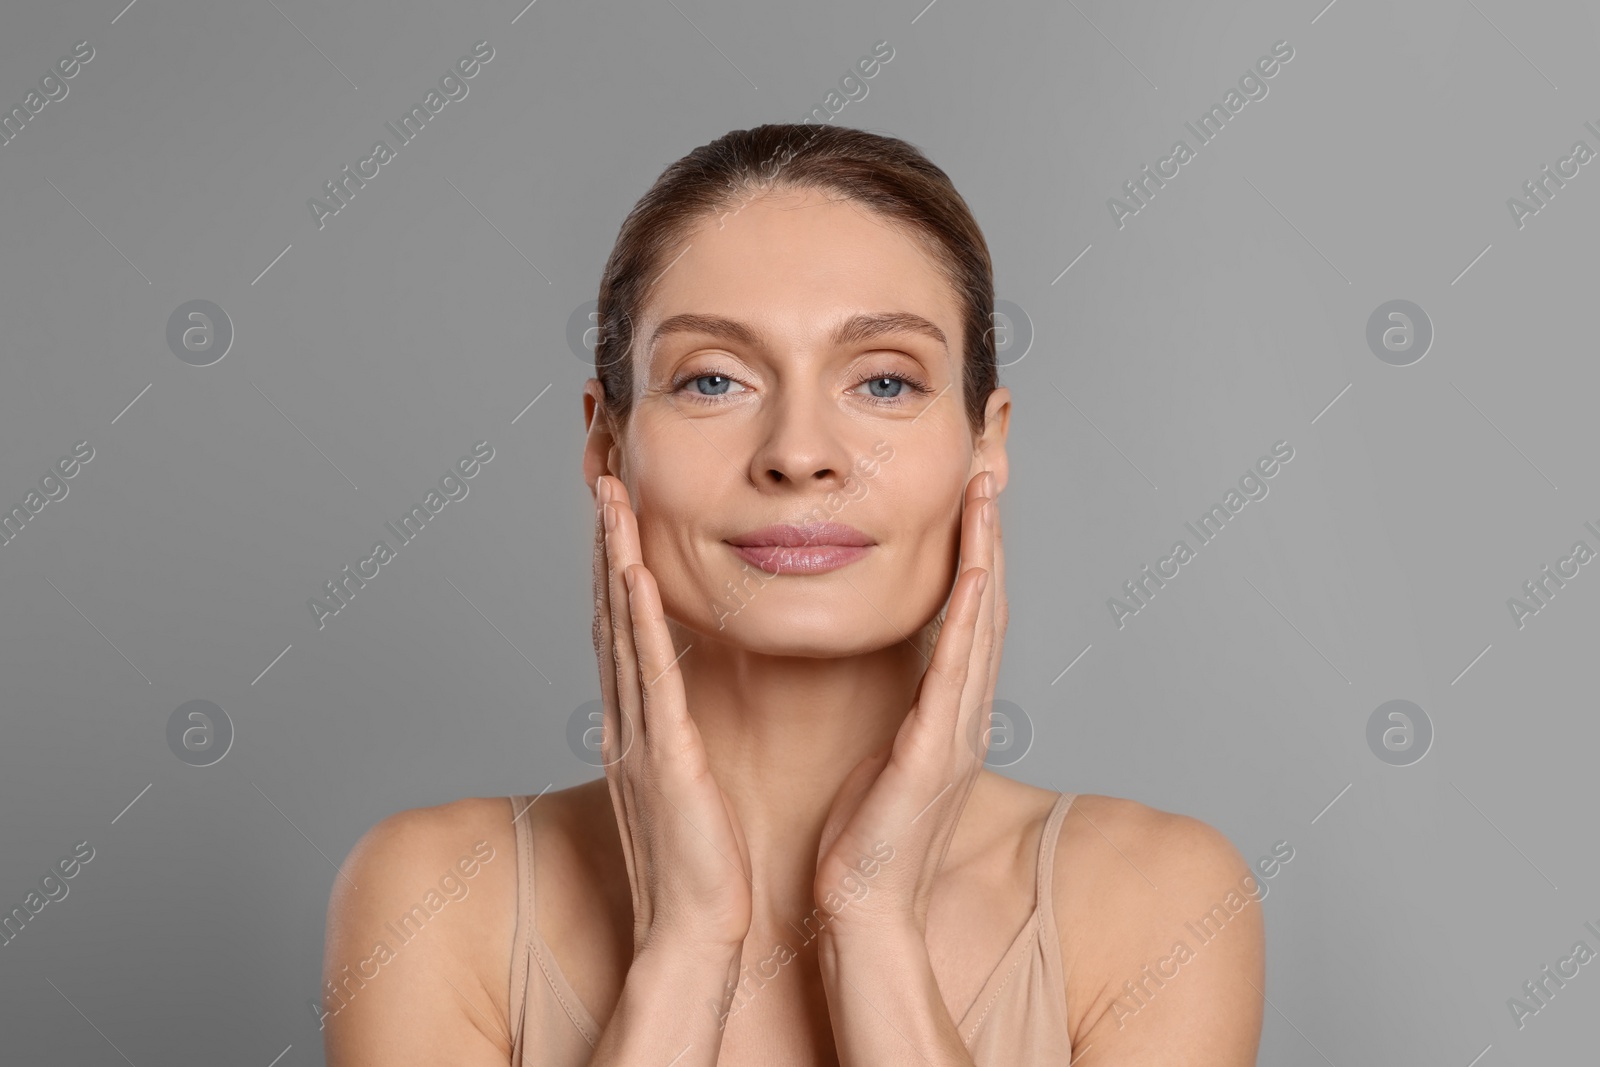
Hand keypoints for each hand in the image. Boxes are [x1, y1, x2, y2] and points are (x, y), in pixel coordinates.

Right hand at [591, 473, 753, 958]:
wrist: (694, 935)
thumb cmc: (700, 870)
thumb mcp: (685, 790)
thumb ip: (675, 744)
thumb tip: (676, 715)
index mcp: (639, 728)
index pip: (623, 630)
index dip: (614, 565)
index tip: (618, 511)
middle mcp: (628, 722)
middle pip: (609, 614)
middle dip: (605, 543)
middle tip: (602, 478)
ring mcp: (638, 736)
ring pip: (620, 630)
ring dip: (613, 559)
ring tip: (610, 499)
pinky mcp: (663, 756)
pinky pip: (650, 675)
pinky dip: (638, 620)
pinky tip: (634, 573)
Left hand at [812, 469, 1005, 940]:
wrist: (864, 908)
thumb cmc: (866, 840)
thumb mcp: (885, 758)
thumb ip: (900, 713)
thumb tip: (895, 678)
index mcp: (946, 713)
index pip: (966, 616)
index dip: (973, 553)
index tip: (968, 497)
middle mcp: (963, 713)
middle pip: (986, 606)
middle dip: (989, 536)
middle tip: (989, 472)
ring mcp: (957, 730)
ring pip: (981, 625)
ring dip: (987, 556)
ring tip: (987, 496)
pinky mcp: (936, 751)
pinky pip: (956, 671)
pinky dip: (970, 618)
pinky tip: (975, 572)